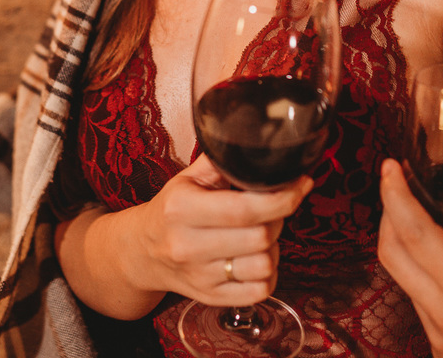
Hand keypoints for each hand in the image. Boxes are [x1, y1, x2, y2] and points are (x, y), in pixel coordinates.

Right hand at [131, 154, 311, 306]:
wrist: (142, 252)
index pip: (244, 208)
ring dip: (273, 247)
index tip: (301, 184)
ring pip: (264, 265)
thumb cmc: (171, 210)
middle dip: (278, 219)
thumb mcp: (186, 178)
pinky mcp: (210, 298)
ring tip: (261, 234)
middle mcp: (188, 245)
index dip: (282, 198)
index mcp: (182, 208)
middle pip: (260, 237)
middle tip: (274, 208)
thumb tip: (260, 145)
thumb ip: (220, 160)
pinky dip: (268, 274)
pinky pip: (260, 291)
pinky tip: (256, 258)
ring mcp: (200, 276)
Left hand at [378, 135, 442, 357]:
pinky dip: (418, 275)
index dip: (395, 196)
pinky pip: (417, 304)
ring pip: (401, 282)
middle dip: (388, 214)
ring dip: (401, 245)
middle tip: (397, 183)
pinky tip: (433, 257)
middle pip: (391, 256)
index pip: (415, 234)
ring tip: (412, 212)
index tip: (391, 167)